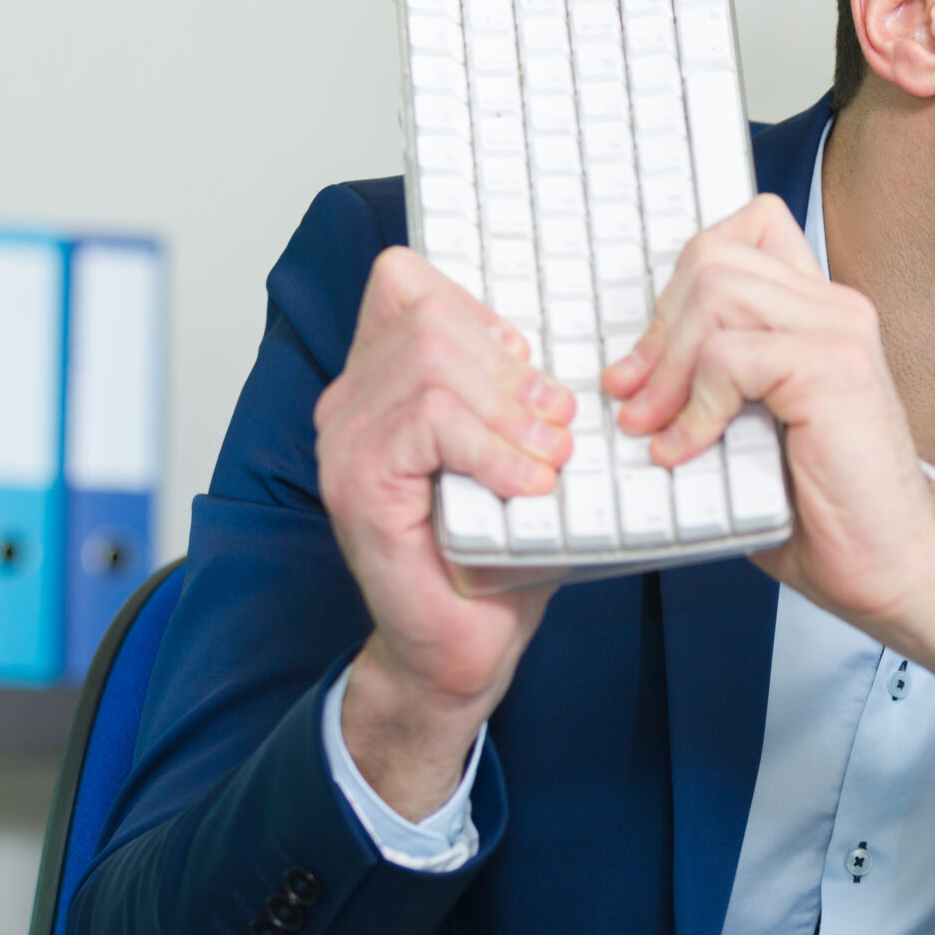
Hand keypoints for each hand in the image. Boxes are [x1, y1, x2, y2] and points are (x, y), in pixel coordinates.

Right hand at [313, 247, 575, 817]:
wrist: (457, 651)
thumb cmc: (493, 559)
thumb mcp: (520, 456)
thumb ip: (527, 398)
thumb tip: (589, 357)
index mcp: (379, 383)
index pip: (404, 282)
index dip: (479, 312)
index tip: (527, 371)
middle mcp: (348, 404)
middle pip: (431, 320)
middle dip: (511, 370)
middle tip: (556, 427)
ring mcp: (345, 444)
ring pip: (434, 366)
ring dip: (512, 413)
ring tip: (549, 459)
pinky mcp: (357, 486)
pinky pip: (432, 423)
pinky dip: (495, 451)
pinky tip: (527, 486)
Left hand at [605, 197, 934, 716]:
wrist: (886, 569)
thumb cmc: (824, 514)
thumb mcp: (751, 431)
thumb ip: (711, 381)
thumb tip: (627, 372)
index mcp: (820, 313)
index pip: (745, 229)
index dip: (681, 283)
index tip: (651, 358)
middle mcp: (837, 309)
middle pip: (714, 256)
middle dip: (657, 328)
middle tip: (634, 397)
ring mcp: (841, 332)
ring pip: (716, 292)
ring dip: (668, 366)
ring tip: (652, 426)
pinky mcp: (834, 370)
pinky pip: (729, 356)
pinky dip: (692, 408)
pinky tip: (686, 451)